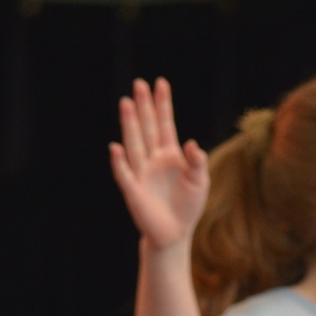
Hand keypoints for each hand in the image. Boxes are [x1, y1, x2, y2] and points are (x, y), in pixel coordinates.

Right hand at [110, 77, 209, 249]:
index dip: (163, 105)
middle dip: (143, 106)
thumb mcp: (200, 182)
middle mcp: (153, 159)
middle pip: (147, 127)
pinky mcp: (133, 190)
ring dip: (129, 124)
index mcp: (170, 155)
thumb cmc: (188, 206)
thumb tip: (193, 144)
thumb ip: (198, 162)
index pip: (166, 124)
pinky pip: (124, 174)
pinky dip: (119, 162)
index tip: (160, 83)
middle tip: (139, 84)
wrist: (175, 232)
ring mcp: (141, 172)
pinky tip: (115, 147)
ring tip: (125, 103)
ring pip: (134, 143)